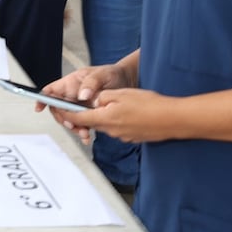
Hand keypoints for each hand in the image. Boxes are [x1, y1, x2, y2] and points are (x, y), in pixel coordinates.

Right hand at [38, 65, 134, 143]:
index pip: (51, 91)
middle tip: (74, 126)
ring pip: (69, 119)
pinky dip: (83, 131)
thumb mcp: (103, 74)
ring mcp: (79, 106)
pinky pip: (81, 124)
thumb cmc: (112, 73)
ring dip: (75, 128)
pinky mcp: (88, 114)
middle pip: (59, 110)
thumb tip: (81, 95)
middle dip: (65, 119)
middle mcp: (72, 95)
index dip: (43, 99)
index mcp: (71, 83)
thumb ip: (91, 83)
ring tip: (85, 133)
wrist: (127, 82)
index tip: (40, 108)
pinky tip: (88, 136)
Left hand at [59, 88, 178, 144]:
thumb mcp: (121, 94)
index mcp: (105, 118)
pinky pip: (120, 128)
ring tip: (118, 103)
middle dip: (87, 113)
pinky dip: (119, 120)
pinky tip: (130, 112)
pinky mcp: (132, 138)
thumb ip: (103, 97)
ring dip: (106, 116)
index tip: (58, 109)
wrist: (173, 119)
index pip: (78, 118)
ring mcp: (122, 136)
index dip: (66, 113)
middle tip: (87, 102)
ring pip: (106, 125)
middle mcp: (111, 131)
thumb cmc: (150, 105)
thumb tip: (93, 100)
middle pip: (92, 122)